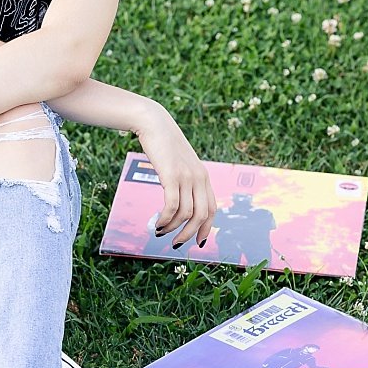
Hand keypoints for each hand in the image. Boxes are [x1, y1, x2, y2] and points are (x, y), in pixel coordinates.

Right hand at [140, 109, 217, 247]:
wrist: (155, 123)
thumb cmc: (165, 146)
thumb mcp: (181, 165)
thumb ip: (186, 182)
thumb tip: (180, 206)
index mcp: (204, 177)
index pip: (212, 210)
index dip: (205, 229)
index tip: (197, 242)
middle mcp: (199, 178)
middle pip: (201, 216)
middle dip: (188, 234)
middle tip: (175, 243)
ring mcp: (187, 176)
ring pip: (186, 214)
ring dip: (173, 228)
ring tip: (160, 231)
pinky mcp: (172, 175)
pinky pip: (172, 206)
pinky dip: (165, 219)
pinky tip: (157, 223)